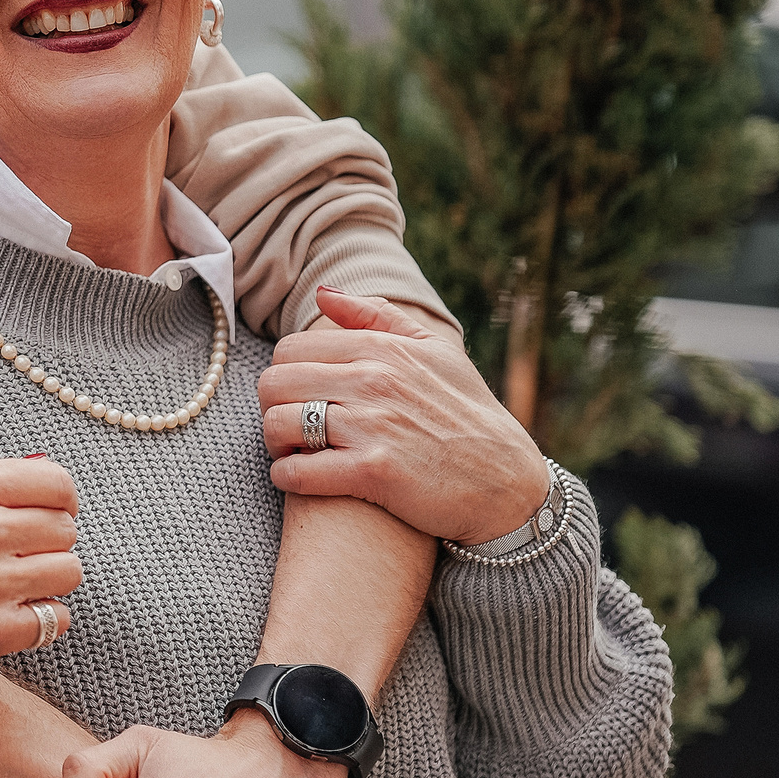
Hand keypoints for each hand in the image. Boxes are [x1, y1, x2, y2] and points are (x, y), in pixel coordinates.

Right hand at [0, 458, 80, 693]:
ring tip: (18, 587)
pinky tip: (13, 617)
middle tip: (24, 556)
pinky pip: (56, 618)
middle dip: (51, 542)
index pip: (56, 482)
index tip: (54, 513)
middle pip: (65, 528)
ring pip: (68, 572)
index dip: (61, 500)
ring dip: (50, 581)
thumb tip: (39, 480)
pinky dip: (42, 621)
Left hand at [257, 288, 548, 545]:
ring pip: (277, 424)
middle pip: (273, 384)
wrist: (507, 483)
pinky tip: (299, 478)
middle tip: (289, 427)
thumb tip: (323, 294)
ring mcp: (372, 426)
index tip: (298, 396)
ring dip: (275, 444)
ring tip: (292, 452)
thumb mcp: (436, 352)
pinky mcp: (374, 472)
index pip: (289, 350)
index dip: (284, 376)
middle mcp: (373, 381)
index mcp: (382, 349)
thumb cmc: (467, 415)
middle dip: (272, 407)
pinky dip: (287, 477)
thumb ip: (377, 315)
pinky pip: (298, 471)